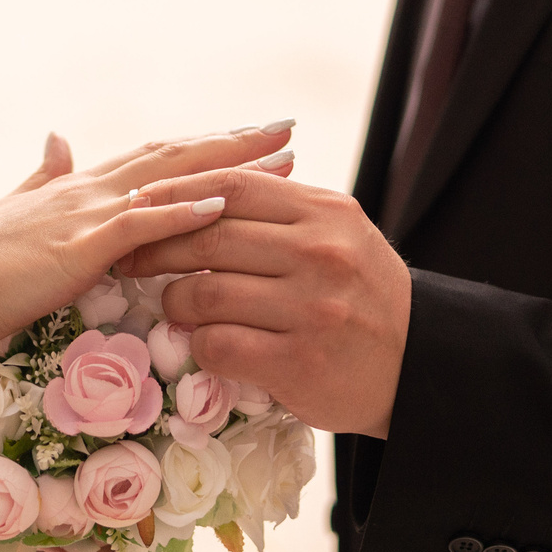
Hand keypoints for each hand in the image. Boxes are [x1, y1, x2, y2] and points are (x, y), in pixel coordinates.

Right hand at [0, 125, 297, 355]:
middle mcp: (89, 190)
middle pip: (177, 158)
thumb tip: (57, 138)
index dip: (204, 146)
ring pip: (172, 181)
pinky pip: (143, 224)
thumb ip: (41, 177)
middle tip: (287, 128)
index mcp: (77, 188)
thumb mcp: (15, 213)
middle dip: (235, 144)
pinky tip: (225, 202)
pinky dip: (186, 211)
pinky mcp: (80, 247)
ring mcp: (86, 216)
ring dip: (230, 168)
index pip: (155, 158)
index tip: (250, 136)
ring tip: (281, 157)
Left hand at [122, 167, 410, 436]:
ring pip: (205, 291)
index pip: (233, 186)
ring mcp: (310, 310)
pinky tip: (204, 343)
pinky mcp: (299, 363)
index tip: (140, 203)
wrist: (419, 365)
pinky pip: (218, 345)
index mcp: (326, 213)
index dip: (176, 192)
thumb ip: (281, 212)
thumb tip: (195, 191)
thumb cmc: (365, 295)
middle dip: (156, 247)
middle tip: (132, 258)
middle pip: (210, 235)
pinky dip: (198, 344)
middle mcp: (320, 255)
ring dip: (175, 299)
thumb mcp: (340, 234)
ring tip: (174, 304)